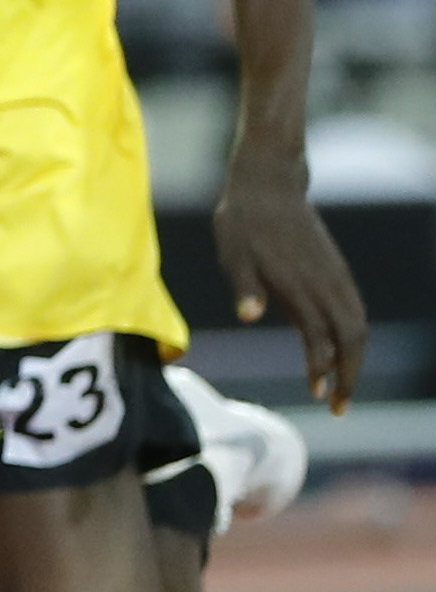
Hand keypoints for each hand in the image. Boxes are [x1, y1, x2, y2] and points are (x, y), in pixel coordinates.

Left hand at [214, 158, 367, 412]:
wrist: (268, 184)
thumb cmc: (242, 221)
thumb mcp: (233, 251)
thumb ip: (244, 285)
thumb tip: (248, 315)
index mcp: (298, 283)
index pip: (320, 336)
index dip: (322, 368)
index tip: (317, 394)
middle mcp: (325, 282)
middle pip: (353, 338)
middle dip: (350, 376)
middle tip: (338, 407)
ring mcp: (335, 276)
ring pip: (359, 326)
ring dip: (355, 360)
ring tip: (341, 389)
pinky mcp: (336, 271)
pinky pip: (355, 311)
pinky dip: (354, 339)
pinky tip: (341, 355)